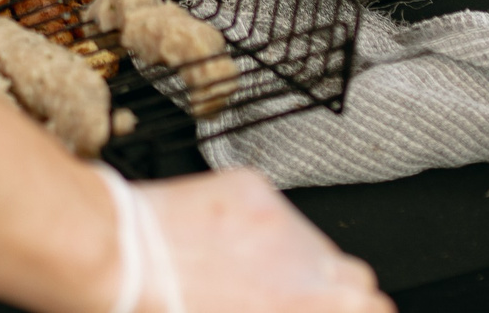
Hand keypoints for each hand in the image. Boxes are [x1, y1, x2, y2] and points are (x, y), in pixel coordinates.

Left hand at [140, 168, 390, 312]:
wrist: (115, 257)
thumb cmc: (157, 312)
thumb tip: (293, 308)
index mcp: (307, 306)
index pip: (373, 309)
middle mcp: (306, 263)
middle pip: (358, 282)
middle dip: (339, 298)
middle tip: (300, 306)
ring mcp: (281, 222)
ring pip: (314, 244)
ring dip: (297, 264)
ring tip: (248, 282)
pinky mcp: (253, 189)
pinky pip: (272, 212)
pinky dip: (258, 231)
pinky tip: (221, 249)